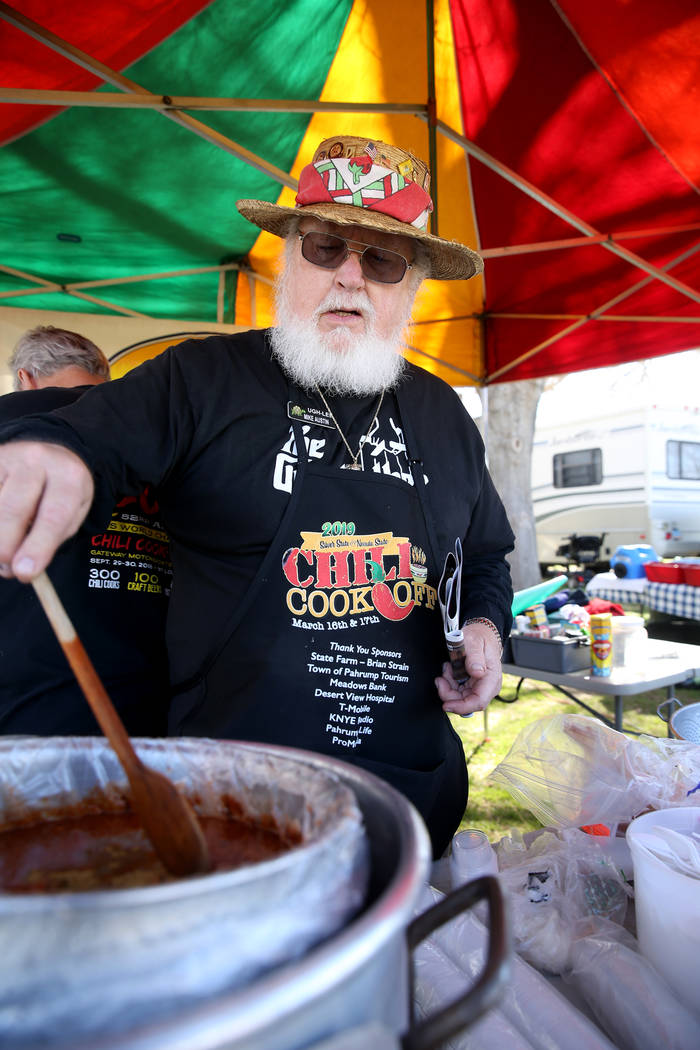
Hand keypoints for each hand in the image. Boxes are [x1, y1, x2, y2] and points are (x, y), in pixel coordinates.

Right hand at [0, 442, 93, 580]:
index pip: (53, 515)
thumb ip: (52, 538)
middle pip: (13, 509)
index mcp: (68, 476)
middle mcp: (36, 461)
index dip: (38, 547)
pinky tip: (2, 529)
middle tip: (8, 569)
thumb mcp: (73, 513)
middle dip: (6, 546)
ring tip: (3, 553)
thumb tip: (23, 569)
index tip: (25, 572)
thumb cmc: (63, 493)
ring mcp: (7, 457)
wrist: (52, 452)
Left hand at [435, 622, 502, 716]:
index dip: (461, 707)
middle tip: (441, 678)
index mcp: (491, 679)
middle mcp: (487, 687)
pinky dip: (449, 683)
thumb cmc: (480, 638)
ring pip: (459, 698)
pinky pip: (457, 691)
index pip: (478, 701)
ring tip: (447, 668)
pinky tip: (450, 670)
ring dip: (448, 686)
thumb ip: (475, 657)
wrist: (481, 634)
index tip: (446, 704)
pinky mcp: (471, 686)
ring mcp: (479, 687)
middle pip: (465, 702)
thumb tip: (477, 672)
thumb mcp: (475, 643)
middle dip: (449, 693)